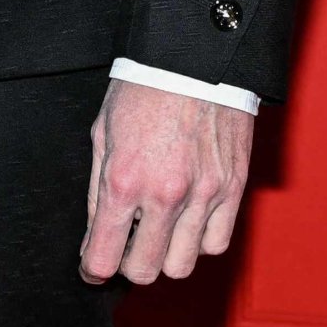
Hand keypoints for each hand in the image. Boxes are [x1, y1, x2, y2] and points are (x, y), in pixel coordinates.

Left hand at [80, 81, 252, 282]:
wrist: (195, 55)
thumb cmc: (144, 88)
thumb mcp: (103, 134)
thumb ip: (98, 192)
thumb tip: (95, 238)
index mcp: (124, 180)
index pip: (103, 259)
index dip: (93, 269)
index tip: (93, 266)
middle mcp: (165, 194)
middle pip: (144, 271)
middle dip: (129, 264)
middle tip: (127, 244)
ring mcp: (204, 194)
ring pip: (181, 265)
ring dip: (165, 254)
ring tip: (160, 230)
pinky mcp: (233, 187)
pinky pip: (216, 243)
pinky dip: (199, 241)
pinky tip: (189, 219)